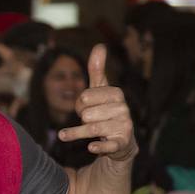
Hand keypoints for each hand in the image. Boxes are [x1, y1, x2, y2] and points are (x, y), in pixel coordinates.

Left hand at [59, 45, 136, 161]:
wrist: (121, 141)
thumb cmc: (106, 111)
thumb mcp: (101, 90)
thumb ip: (97, 70)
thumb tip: (99, 45)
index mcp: (117, 94)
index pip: (86, 96)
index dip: (80, 103)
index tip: (85, 106)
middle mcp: (123, 109)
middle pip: (87, 113)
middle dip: (81, 118)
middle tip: (86, 120)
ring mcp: (124, 127)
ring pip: (91, 128)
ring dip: (77, 132)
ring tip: (70, 134)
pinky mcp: (122, 144)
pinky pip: (108, 146)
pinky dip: (99, 147)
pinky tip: (90, 148)